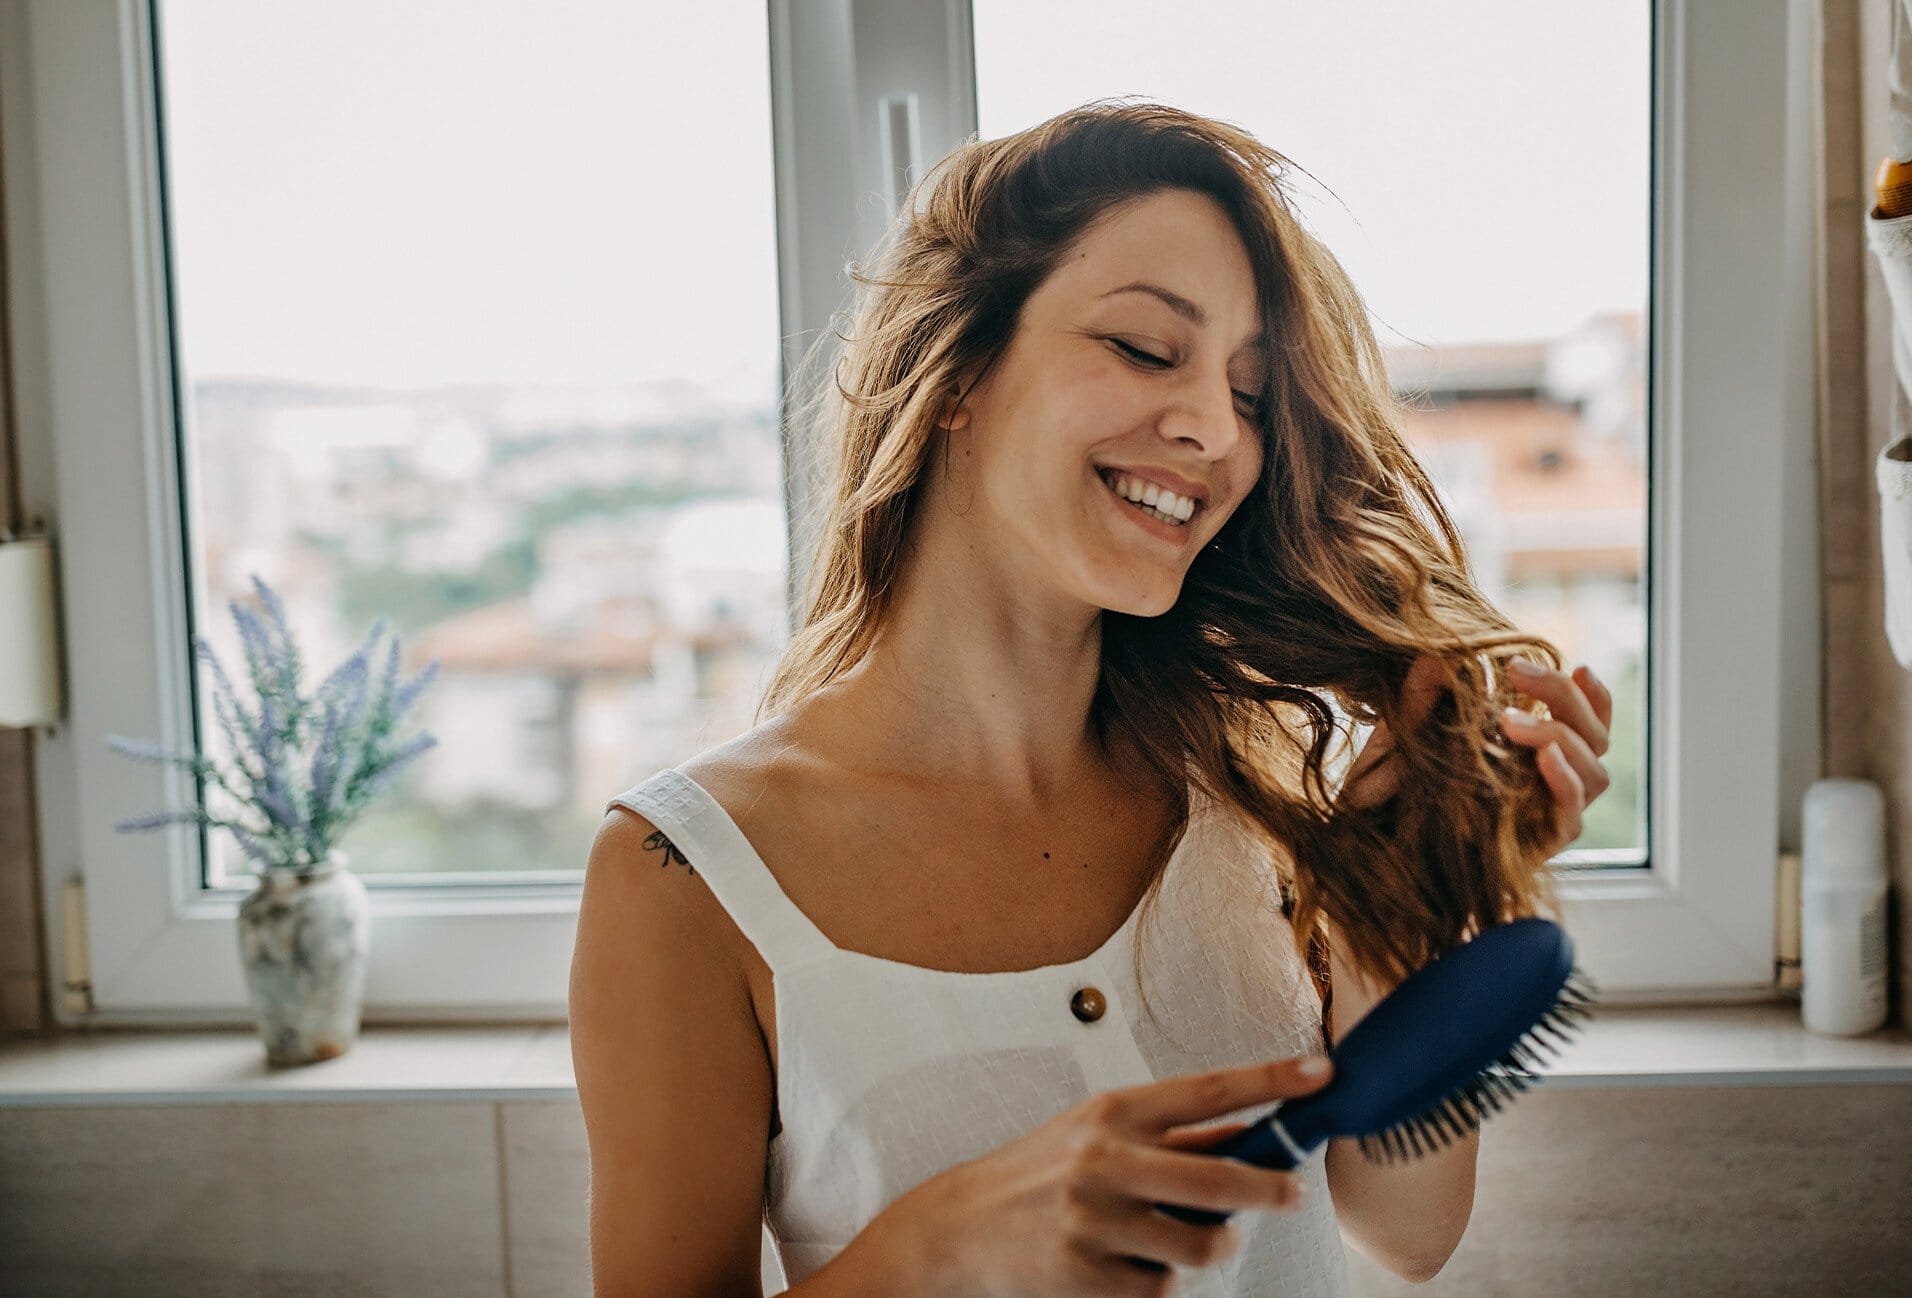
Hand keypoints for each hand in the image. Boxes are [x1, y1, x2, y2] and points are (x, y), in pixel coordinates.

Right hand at [872, 1056, 1333, 1297]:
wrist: (959, 1229)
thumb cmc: (1039, 1173)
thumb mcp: (1098, 1133)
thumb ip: (1172, 1136)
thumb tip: (1252, 1131)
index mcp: (1113, 1113)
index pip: (1208, 1091)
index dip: (1271, 1079)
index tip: (1320, 1072)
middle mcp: (1104, 1161)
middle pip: (1219, 1179)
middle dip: (1268, 1190)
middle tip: (1292, 1195)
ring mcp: (1095, 1221)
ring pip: (1199, 1245)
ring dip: (1203, 1247)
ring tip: (1169, 1239)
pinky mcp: (1088, 1277)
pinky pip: (1162, 1288)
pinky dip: (1155, 1282)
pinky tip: (1121, 1265)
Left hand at [1339, 654, 1612, 854]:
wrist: (1377, 861)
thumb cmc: (1392, 798)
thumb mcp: (1403, 741)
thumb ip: (1421, 701)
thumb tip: (1435, 655)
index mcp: (1532, 754)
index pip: (1587, 723)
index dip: (1594, 697)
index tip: (1578, 665)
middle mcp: (1549, 783)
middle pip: (1595, 738)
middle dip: (1564, 697)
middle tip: (1517, 670)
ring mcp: (1547, 815)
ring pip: (1597, 773)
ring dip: (1561, 735)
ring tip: (1510, 720)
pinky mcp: (1540, 847)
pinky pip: (1572, 815)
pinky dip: (1565, 782)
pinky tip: (1543, 757)